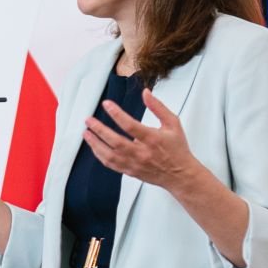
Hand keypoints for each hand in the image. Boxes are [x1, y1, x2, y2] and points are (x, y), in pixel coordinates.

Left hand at [84, 91, 198, 189]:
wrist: (180, 175)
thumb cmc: (177, 148)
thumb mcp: (172, 124)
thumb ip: (158, 107)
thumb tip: (145, 92)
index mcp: (153, 139)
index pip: (130, 125)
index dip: (116, 113)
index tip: (106, 104)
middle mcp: (142, 153)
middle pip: (116, 141)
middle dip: (100, 130)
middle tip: (89, 120)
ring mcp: (135, 164)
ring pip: (110, 155)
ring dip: (95, 144)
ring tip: (86, 132)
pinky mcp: (130, 171)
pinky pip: (111, 164)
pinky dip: (100, 155)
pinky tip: (94, 146)